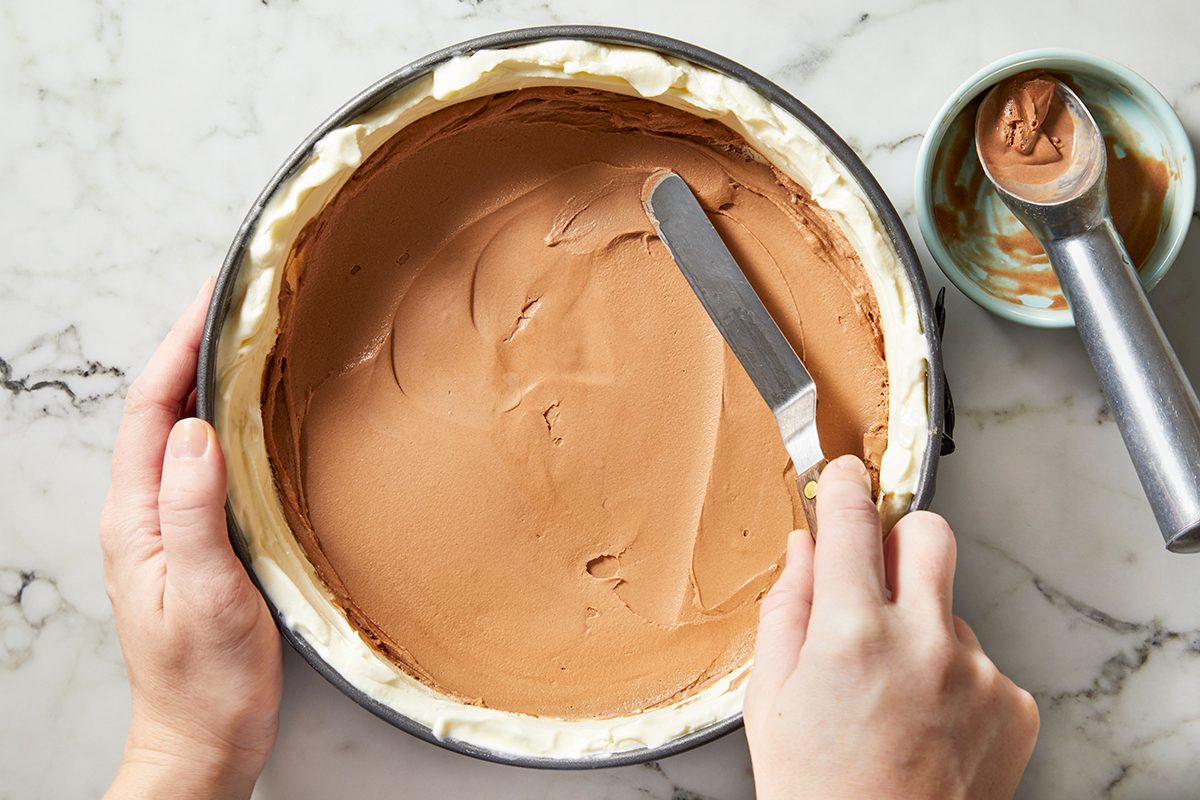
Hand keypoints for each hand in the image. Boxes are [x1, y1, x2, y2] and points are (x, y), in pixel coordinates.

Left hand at [100, 279, 281, 799]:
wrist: (203, 738)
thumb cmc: (204, 679)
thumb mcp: (204, 593)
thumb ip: (193, 510)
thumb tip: (194, 431)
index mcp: (136, 517)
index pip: (149, 411)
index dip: (177, 349)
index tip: (211, 299)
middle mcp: (145, 512)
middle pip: (160, 409)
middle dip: (191, 347)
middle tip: (235, 301)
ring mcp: (169, 524)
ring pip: (182, 431)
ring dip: (208, 378)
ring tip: (245, 338)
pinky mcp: (196, 538)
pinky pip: (206, 461)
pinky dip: (227, 421)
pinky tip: (255, 414)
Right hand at [745, 456, 1038, 799]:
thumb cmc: (818, 794)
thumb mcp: (769, 702)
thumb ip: (786, 610)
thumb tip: (804, 550)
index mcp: (850, 635)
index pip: (851, 521)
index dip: (845, 484)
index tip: (845, 474)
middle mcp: (924, 642)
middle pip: (929, 534)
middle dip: (899, 539)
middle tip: (874, 575)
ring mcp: (978, 674)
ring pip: (951, 606)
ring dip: (922, 625)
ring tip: (892, 692)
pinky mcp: (1013, 705)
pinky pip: (980, 660)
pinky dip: (952, 677)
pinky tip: (925, 720)